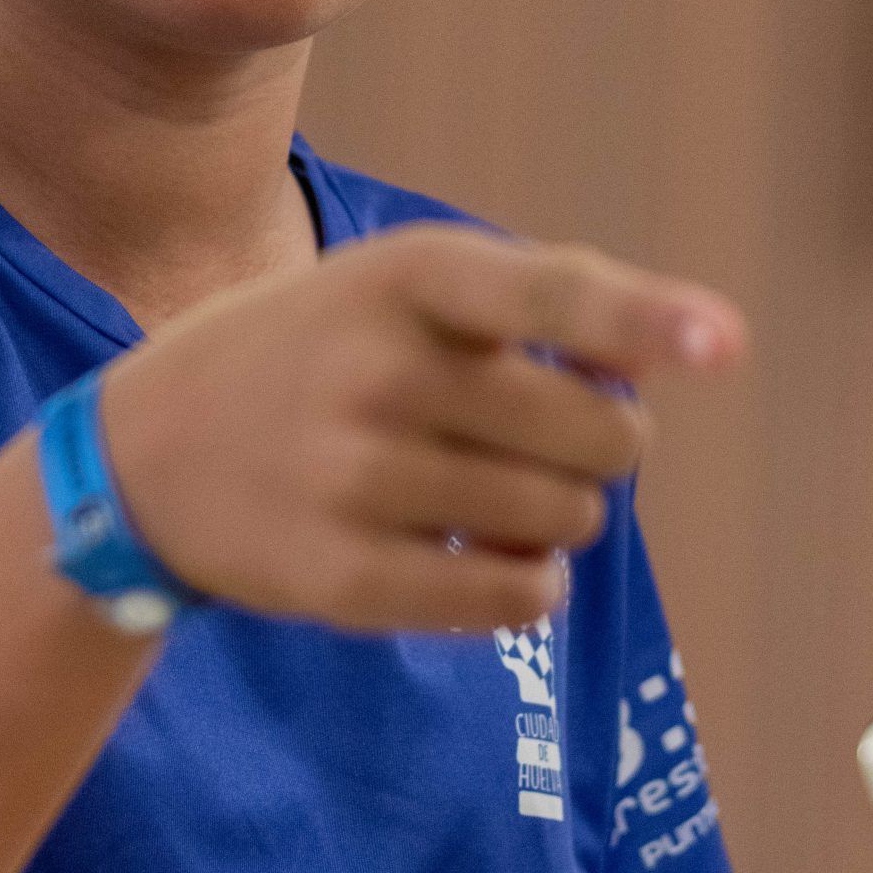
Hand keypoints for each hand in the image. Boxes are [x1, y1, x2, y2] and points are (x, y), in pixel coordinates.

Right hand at [96, 221, 743, 633]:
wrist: (147, 453)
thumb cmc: (325, 350)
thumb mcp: (404, 287)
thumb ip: (541, 301)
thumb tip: (681, 346)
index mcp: (406, 275)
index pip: (546, 293)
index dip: (645, 316)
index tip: (725, 344)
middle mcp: (379, 370)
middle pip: (599, 432)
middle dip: (604, 442)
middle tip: (549, 433)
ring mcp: (354, 479)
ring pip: (566, 519)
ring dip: (565, 513)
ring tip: (498, 488)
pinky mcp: (342, 581)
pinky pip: (515, 597)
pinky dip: (531, 582)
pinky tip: (488, 555)